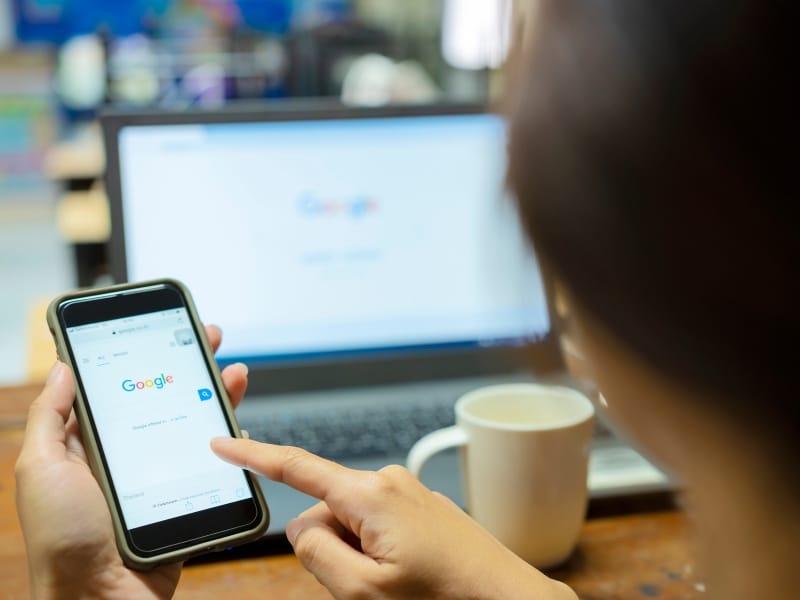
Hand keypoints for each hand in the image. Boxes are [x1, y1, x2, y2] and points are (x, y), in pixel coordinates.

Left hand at [15, 326, 248, 599]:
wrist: (102, 599)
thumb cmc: (63, 539)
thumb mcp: (40, 469)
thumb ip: (50, 418)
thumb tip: (63, 367)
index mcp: (93, 444)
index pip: (124, 386)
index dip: (146, 355)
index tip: (166, 328)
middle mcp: (130, 455)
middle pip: (167, 398)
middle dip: (191, 364)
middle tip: (212, 337)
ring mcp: (162, 475)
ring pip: (196, 425)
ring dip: (218, 395)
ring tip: (235, 372)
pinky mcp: (188, 496)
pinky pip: (215, 463)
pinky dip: (231, 440)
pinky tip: (239, 422)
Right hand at [211, 440, 577, 599]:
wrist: (508, 599)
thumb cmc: (445, 597)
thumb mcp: (364, 591)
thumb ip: (318, 553)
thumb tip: (303, 527)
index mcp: (369, 494)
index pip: (296, 468)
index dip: (253, 456)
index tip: (222, 444)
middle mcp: (388, 481)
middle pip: (325, 512)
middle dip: (332, 547)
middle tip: (369, 585)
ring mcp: (407, 493)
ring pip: (352, 524)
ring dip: (358, 555)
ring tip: (397, 583)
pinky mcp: (420, 507)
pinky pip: (378, 526)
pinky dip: (378, 552)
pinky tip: (409, 576)